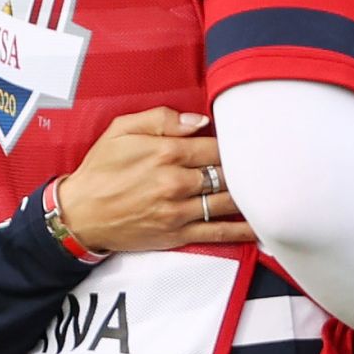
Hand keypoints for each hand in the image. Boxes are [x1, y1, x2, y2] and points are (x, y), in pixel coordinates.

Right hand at [53, 109, 253, 251]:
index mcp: (165, 152)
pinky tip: (263, 226)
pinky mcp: (178, 234)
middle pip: (228, 173)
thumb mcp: (122, 130)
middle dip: (250, 169)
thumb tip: (200, 121)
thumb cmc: (101, 169)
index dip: (236, 143)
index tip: (248, 142)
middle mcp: (175, 182)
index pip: (217, 145)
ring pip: (229, 201)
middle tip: (270, 164)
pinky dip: (244, 231)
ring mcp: (178, 211)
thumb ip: (163, 119)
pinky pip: (219, 232)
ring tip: (274, 189)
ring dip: (253, 196)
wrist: (78, 214)